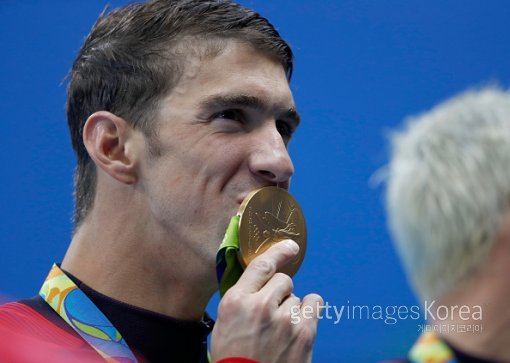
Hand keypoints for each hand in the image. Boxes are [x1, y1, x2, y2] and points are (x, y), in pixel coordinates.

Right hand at [211, 239, 322, 362]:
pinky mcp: (304, 333)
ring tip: (282, 329)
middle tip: (272, 314)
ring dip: (292, 307)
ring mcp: (285, 319)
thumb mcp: (225, 323)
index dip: (278, 252)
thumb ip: (242, 297)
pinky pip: (314, 302)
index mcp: (236, 301)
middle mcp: (261, 305)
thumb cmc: (234, 357)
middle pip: (283, 280)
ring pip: (298, 296)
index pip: (261, 265)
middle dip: (280, 293)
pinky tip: (299, 324)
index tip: (290, 246)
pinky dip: (309, 310)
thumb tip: (261, 278)